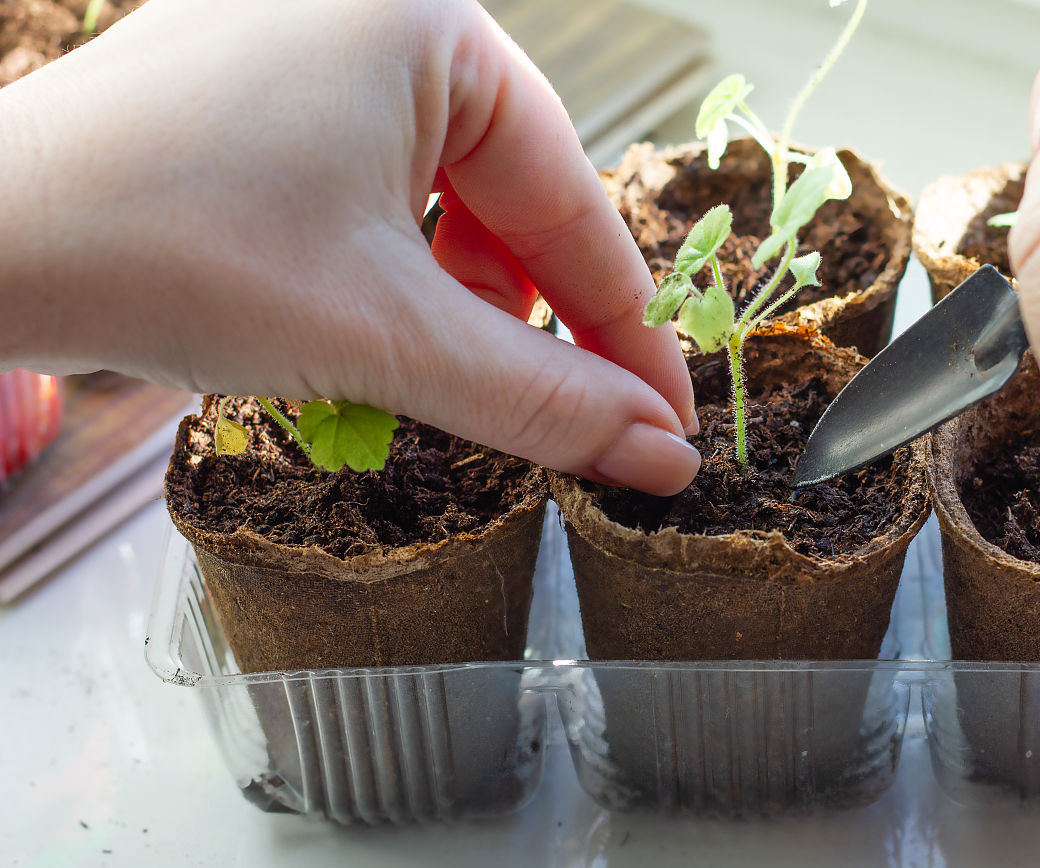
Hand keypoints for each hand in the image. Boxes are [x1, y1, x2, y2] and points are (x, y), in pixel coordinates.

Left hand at [0, 0, 699, 494]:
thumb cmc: (172, 249)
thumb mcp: (388, 335)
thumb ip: (543, 400)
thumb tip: (660, 453)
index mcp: (437, 25)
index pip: (577, 205)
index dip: (630, 334)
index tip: (670, 426)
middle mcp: (388, 12)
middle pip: (519, 200)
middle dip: (539, 321)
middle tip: (566, 422)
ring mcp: (323, 44)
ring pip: (453, 200)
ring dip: (466, 303)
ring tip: (444, 376)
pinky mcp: (275, 90)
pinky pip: (385, 186)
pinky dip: (402, 268)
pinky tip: (383, 326)